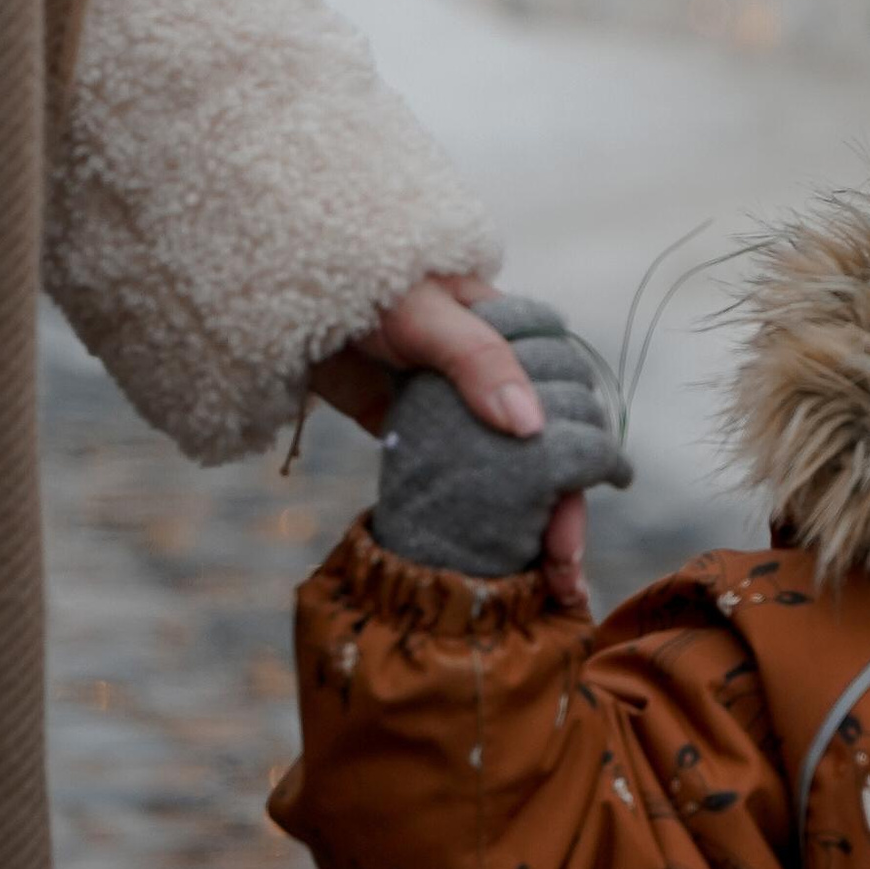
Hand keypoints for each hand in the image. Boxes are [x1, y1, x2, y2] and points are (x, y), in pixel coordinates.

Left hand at [368, 297, 630, 589]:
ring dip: (526, 527)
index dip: (583, 470)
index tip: (578, 521)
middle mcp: (500, 379)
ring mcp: (459, 410)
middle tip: (562, 575)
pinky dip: (474, 519)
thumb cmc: (366, 282)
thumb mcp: (426, 314)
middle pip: (547, 454)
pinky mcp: (418, 433)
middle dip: (561, 515)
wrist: (286, 291)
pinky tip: (490, 559)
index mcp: (523, 340)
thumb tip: (532, 427)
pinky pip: (455, 479)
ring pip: (507, 474)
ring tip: (541, 586)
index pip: (572, 412)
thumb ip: (478, 361)